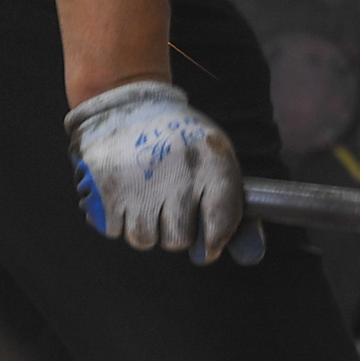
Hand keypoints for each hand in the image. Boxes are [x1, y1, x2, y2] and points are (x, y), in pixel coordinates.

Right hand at [66, 80, 256, 264]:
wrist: (128, 103)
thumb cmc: (180, 141)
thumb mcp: (214, 159)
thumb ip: (230, 208)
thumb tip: (253, 256)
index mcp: (212, 164)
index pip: (220, 223)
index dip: (215, 239)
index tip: (208, 243)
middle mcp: (177, 176)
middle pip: (177, 240)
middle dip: (174, 230)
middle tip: (168, 205)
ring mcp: (139, 185)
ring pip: (143, 239)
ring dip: (145, 226)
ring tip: (145, 196)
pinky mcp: (106, 191)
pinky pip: (115, 230)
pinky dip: (118, 219)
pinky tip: (125, 193)